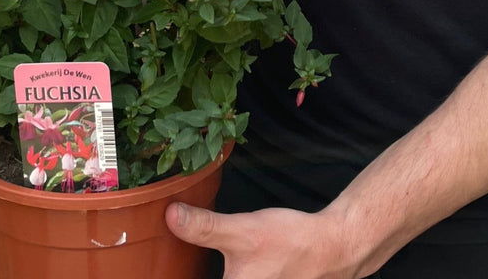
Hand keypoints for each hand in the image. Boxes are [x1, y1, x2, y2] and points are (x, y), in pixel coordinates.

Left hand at [165, 201, 359, 278]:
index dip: (173, 275)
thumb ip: (205, 227)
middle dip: (194, 267)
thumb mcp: (242, 230)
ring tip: (192, 253)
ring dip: (205, 268)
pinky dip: (227, 271)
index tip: (156, 271)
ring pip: (224, 277)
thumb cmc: (288, 243)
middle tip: (173, 257)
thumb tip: (171, 215)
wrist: (330, 248)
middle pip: (205, 277)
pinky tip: (216, 259)